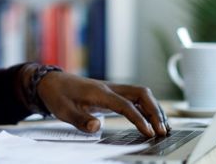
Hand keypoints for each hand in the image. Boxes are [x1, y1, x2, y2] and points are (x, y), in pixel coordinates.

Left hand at [36, 72, 169, 136]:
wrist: (51, 81)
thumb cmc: (57, 95)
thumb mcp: (63, 110)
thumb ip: (80, 119)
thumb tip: (97, 127)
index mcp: (99, 92)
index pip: (125, 104)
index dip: (139, 118)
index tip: (149, 132)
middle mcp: (110, 88)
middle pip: (141, 94)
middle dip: (155, 111)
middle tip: (162, 131)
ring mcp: (113, 89)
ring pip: (141, 94)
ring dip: (154, 108)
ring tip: (164, 127)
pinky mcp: (113, 93)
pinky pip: (135, 97)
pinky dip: (147, 107)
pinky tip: (152, 119)